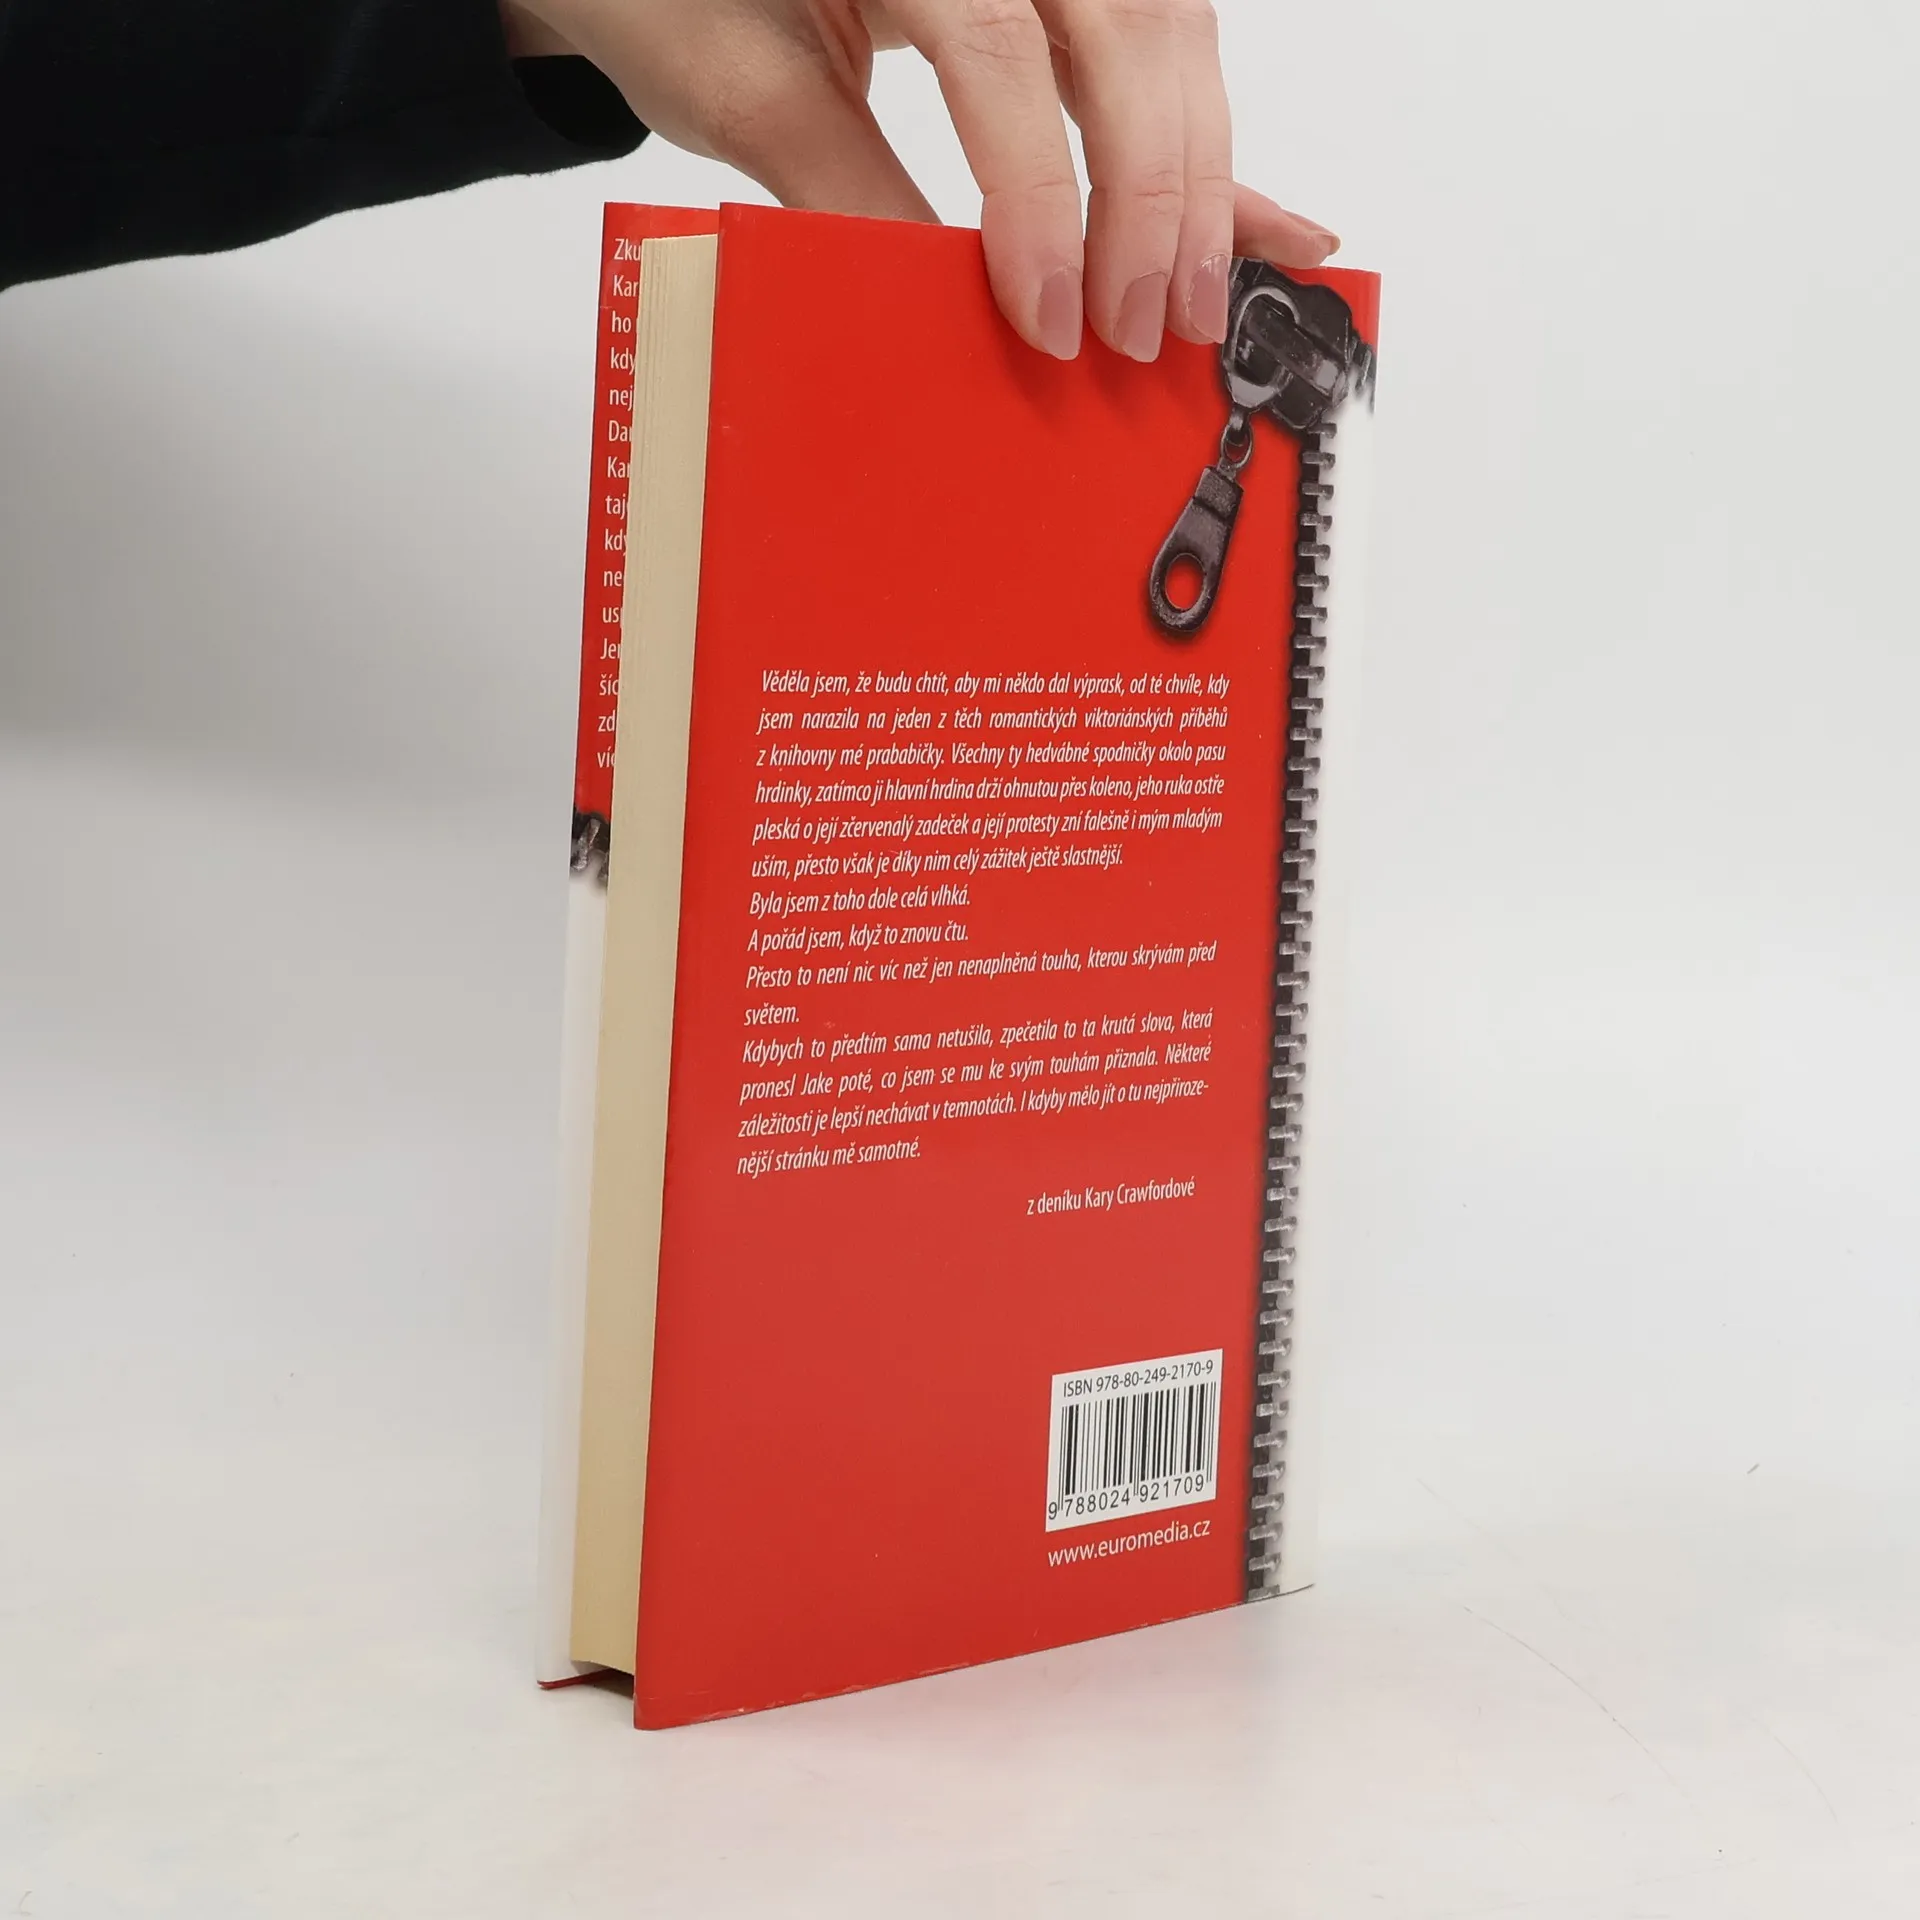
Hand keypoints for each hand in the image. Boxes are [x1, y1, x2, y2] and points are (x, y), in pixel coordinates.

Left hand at [501, 0, 1337, 361]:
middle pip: (1123, 30)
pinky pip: (1161, 44)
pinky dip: (1203, 140)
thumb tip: (951, 310)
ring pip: (1168, 34)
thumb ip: (843, 188)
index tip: (1052, 317)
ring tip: (1201, 301)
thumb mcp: (738, 85)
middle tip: (1147, 329)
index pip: (1000, 46)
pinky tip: (1268, 216)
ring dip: (1198, 176)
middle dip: (1151, 195)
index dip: (1040, 192)